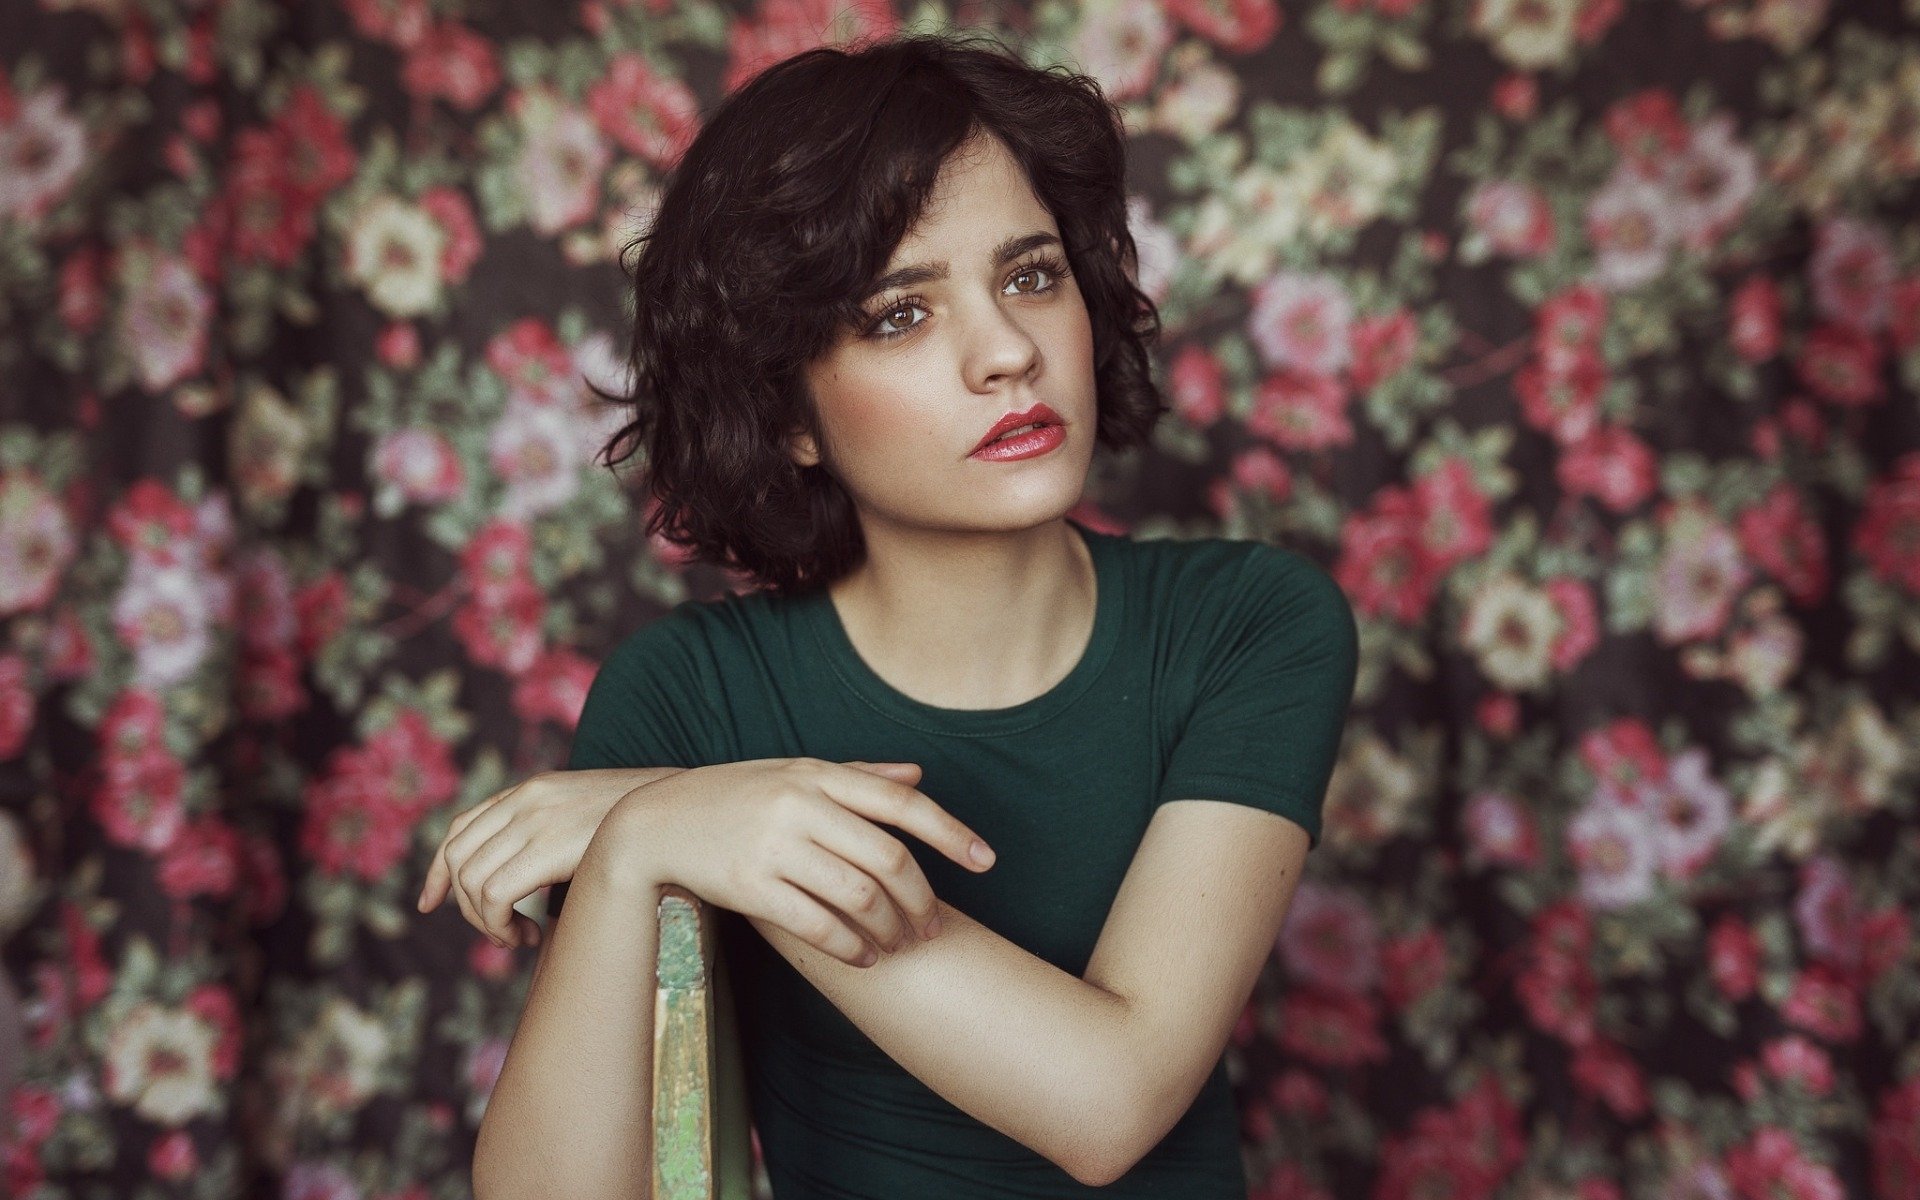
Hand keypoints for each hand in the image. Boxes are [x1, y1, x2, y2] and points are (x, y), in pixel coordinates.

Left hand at [417, 766, 687, 947]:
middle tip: (499, 933)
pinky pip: (494, 895)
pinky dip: (500, 925)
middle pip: (457, 858)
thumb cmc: (648, 824)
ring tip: (516, 939)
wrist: (677, 812)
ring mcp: (533, 820)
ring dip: (485, 922)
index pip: (461, 827)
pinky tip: (528, 938)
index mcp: (532, 790)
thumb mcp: (592, 816)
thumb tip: (541, 872)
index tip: (431, 903)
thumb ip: (559, 833)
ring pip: (471, 881)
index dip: (437, 870)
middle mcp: (524, 800)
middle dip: (464, 907)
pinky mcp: (545, 847)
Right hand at [590, 757, 995, 968]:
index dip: (951, 832)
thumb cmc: (734, 796)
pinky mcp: (749, 885)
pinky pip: (816, 923)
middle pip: (889, 857)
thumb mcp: (792, 772)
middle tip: (931, 925)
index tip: (986, 861)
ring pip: (858, 894)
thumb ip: (857, 776)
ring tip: (899, 944)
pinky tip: (863, 957)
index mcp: (818, 773)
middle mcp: (800, 805)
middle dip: (920, 897)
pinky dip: (849, 946)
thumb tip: (917, 775)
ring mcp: (774, 845)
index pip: (902, 803)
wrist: (653, 823)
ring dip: (889, 927)